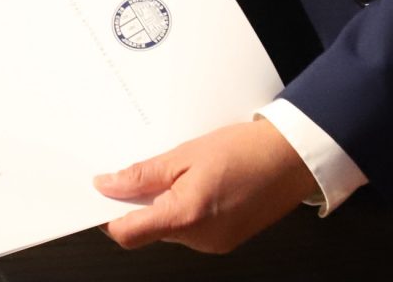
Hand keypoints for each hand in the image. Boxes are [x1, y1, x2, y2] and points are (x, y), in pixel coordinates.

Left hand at [95, 119, 318, 253]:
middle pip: (148, 230)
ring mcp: (214, 243)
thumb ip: (142, 174)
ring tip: (179, 171)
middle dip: (138, 204)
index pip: (128, 233)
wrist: (292, 157)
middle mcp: (199, 238)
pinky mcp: (226, 240)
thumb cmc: (246, 150)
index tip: (100, 195)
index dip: (107, 215)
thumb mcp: (185, 153)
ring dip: (163, 204)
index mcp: (185, 216)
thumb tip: (107, 185)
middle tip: (141, 170)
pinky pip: (190, 229)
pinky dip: (184, 209)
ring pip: (169, 229)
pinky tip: (196, 183)